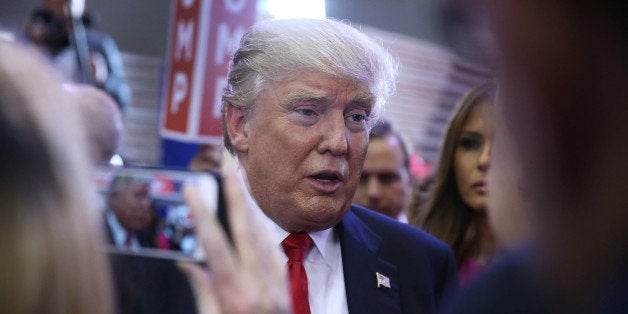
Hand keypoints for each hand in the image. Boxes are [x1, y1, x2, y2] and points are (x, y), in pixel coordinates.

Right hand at [180, 154, 290, 313]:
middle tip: (228, 167)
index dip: (202, 215)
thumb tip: (189, 264)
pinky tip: (256, 217)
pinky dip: (264, 231)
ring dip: (252, 207)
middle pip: (246, 230)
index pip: (215, 246)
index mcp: (235, 297)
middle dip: (236, 195)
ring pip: (264, 236)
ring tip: (240, 182)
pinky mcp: (285, 288)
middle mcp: (259, 287)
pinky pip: (274, 252)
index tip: (191, 190)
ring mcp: (276, 286)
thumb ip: (203, 295)